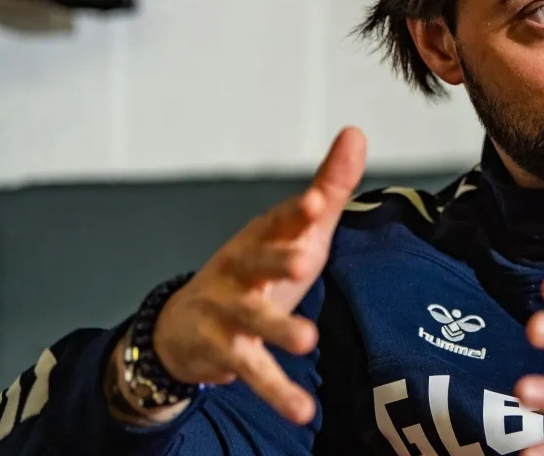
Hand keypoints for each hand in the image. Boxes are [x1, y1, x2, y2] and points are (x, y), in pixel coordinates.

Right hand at [144, 127, 365, 424]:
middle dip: (278, 260)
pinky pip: (253, 371)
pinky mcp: (224, 351)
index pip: (282, 219)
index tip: (320, 200)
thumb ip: (329, 187)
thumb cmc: (257, 271)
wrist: (186, 325)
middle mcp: (240, 270)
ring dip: (278, 329)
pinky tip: (302, 409)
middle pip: (258, 262)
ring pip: (252, 320)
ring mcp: (228, 311)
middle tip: (305, 259)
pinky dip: (278, 391)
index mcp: (261, 237)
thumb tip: (356, 133)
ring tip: (308, 340)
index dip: (300, 210)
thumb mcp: (296, 230)